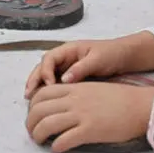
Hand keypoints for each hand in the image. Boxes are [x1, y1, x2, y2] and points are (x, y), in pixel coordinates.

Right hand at [25, 32, 153, 98]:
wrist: (124, 57)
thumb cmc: (111, 54)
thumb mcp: (97, 59)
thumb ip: (81, 68)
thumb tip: (64, 80)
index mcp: (68, 49)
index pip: (49, 58)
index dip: (45, 71)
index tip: (49, 84)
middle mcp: (64, 58)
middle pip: (43, 67)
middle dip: (34, 80)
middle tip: (29, 95)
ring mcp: (66, 68)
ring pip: (47, 76)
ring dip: (38, 87)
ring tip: (31, 100)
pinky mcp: (71, 78)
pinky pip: (56, 84)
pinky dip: (49, 92)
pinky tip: (46, 103)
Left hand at [26, 82, 153, 152]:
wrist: (140, 105)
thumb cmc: (120, 98)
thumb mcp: (93, 89)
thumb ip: (76, 95)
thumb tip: (62, 108)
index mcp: (74, 87)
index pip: (42, 93)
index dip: (32, 106)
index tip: (34, 115)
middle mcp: (74, 99)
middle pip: (39, 109)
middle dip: (30, 122)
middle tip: (32, 132)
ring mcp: (81, 114)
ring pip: (47, 124)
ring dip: (38, 135)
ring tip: (39, 142)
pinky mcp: (90, 130)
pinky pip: (65, 139)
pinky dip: (56, 146)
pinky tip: (57, 149)